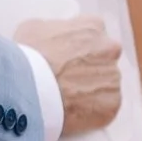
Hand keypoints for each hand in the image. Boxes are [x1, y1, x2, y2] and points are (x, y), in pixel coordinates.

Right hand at [15, 16, 122, 138]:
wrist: (28, 89)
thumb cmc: (28, 57)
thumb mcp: (32, 29)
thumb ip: (52, 30)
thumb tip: (52, 41)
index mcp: (93, 27)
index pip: (93, 34)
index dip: (77, 49)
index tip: (65, 59)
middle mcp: (110, 49)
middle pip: (102, 60)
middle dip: (87, 70)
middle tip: (65, 82)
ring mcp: (113, 78)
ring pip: (105, 85)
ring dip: (90, 92)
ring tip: (65, 100)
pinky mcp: (112, 104)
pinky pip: (104, 109)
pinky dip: (90, 112)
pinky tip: (71, 113)